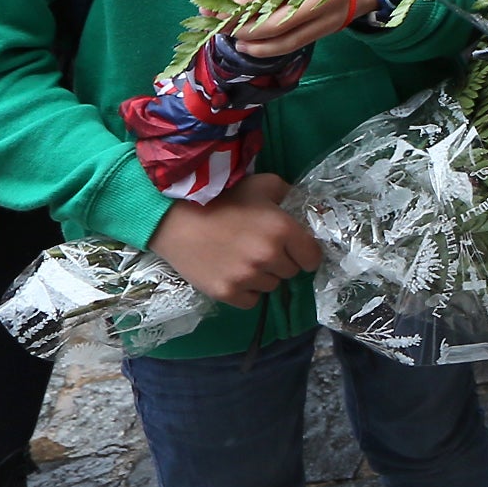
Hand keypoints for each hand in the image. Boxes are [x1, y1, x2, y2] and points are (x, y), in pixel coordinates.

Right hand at [152, 174, 319, 309]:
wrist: (175, 218)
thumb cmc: (221, 198)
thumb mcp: (260, 185)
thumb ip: (286, 193)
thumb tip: (300, 205)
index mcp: (282, 229)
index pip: (312, 257)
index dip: (305, 253)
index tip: (295, 250)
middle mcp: (268, 256)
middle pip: (291, 272)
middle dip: (282, 262)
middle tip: (262, 250)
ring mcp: (247, 277)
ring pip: (271, 287)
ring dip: (263, 276)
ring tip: (244, 259)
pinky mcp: (227, 293)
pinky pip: (251, 301)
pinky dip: (246, 291)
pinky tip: (234, 274)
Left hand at [207, 0, 361, 61]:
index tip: (207, 7)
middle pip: (251, 0)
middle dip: (227, 17)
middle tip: (217, 24)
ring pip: (268, 24)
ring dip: (243, 33)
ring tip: (233, 34)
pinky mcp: (325, 24)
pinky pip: (286, 43)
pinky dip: (261, 49)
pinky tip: (247, 46)